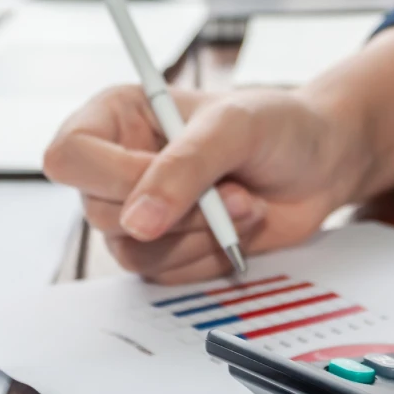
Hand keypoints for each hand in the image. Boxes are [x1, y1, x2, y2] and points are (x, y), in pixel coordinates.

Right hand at [43, 84, 366, 282]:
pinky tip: (241, 227)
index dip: (115, 178)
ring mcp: (141, 212)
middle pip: (101, 214)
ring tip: (248, 204)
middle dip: (182, 212)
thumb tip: (138, 223)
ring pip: (135, 254)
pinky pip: (168, 276)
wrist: (323, 163)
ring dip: (203, 236)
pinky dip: (211, 257)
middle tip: (238, 192)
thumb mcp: (235, 128)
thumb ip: (185, 169)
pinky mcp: (168, 248)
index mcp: (117, 118)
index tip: (175, 179)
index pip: (70, 157)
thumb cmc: (280, 127)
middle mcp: (117, 166)